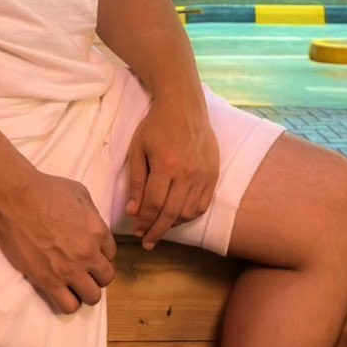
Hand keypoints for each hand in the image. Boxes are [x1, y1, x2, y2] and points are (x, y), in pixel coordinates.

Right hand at [0, 172, 116, 314]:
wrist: (17, 200)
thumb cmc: (47, 190)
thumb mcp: (80, 193)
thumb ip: (92, 215)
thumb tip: (91, 227)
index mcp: (97, 231)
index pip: (111, 253)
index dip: (101, 253)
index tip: (90, 252)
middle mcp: (88, 254)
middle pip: (106, 277)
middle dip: (97, 274)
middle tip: (84, 269)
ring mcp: (69, 271)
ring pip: (92, 297)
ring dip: (86, 291)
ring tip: (74, 283)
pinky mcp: (49, 282)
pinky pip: (69, 306)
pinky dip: (69, 302)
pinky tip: (62, 292)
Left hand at [125, 93, 219, 249]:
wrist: (184, 105)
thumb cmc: (156, 125)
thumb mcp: (138, 149)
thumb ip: (136, 181)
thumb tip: (133, 211)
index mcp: (166, 165)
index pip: (154, 203)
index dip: (144, 220)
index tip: (137, 229)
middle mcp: (187, 172)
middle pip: (171, 212)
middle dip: (157, 230)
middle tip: (147, 241)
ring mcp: (203, 174)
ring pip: (189, 212)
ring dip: (174, 224)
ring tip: (161, 228)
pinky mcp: (213, 173)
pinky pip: (203, 203)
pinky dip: (191, 214)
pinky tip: (179, 216)